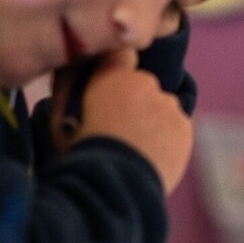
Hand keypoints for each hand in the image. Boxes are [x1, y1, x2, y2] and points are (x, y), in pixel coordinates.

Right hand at [52, 49, 193, 191]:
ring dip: (152, 121)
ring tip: (134, 150)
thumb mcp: (59, 119)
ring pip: (161, 107)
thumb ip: (68, 89)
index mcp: (112, 76)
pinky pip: (175, 128)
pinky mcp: (184, 128)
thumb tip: (73, 70)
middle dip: (134, 102)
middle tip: (119, 130)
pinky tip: (149, 158)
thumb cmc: (78, 153)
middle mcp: (145, 83)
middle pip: (142, 86)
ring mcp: (169, 105)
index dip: (116, 72)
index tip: (111, 88)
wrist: (112, 186)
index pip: (120, 55)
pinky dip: (167, 139)